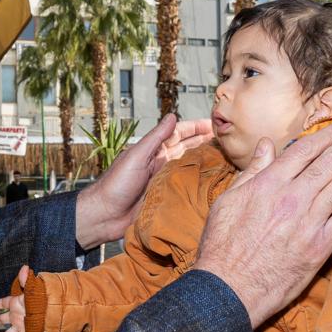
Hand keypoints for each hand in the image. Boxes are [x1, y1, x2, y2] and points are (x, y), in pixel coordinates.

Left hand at [73, 114, 214, 248]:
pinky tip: (213, 181)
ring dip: (205, 160)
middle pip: (188, 148)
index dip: (195, 127)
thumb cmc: (115, 184)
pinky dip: (199, 182)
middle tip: (227, 138)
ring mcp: (164, 181)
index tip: (213, 123)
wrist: (104, 215)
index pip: (179, 134)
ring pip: (190, 166)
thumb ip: (155, 138)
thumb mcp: (136, 156)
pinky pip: (186, 188)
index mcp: (153, 152)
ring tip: (226, 157)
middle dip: (205, 141)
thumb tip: (172, 116)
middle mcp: (161, 164)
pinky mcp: (166, 198)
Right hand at [194, 123, 331, 327]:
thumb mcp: (227, 202)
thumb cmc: (222, 246)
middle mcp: (292, 198)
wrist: (229, 288)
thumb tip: (266, 145)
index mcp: (268, 184)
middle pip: (331, 162)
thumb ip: (251, 172)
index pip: (305, 150)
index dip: (328, 135)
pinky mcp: (320, 246)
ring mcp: (309, 222)